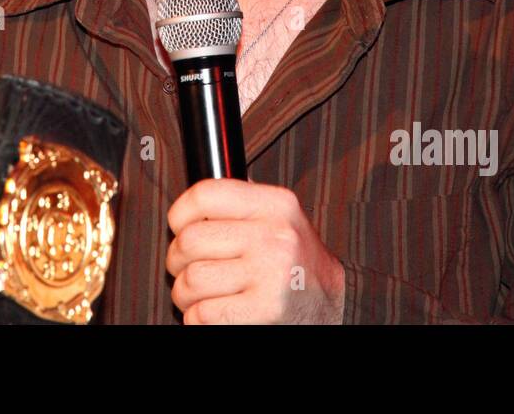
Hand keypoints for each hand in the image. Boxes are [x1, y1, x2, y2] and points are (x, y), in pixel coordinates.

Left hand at [166, 178, 345, 323]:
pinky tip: (215, 313)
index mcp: (276, 204)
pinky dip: (197, 318)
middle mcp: (275, 236)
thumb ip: (239, 207)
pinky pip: (202, 314)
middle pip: (190, 241)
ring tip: (201, 295)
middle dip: (178, 261)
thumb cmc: (293, 263)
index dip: (180, 214)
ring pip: (191, 280)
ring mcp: (271, 274)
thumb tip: (185, 211)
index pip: (205, 195)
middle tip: (189, 269)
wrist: (335, 304)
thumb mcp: (278, 219)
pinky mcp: (265, 310)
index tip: (181, 228)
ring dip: (185, 294)